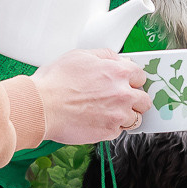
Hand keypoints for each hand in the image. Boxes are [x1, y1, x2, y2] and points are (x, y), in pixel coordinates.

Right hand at [30, 48, 151, 144]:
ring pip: (136, 118)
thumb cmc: (55, 81)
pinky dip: (111, 127)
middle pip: (145, 100)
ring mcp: (118, 114)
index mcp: (118, 72)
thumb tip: (117, 59)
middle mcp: (123, 94)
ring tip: (108, 113)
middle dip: (135, 100)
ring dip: (125, 116)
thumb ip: (105, 56)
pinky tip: (96, 121)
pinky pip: (119, 131)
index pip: (141, 76)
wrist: (41, 106)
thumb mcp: (80, 55)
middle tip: (121, 100)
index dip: (132, 80)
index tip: (127, 84)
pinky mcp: (109, 132)